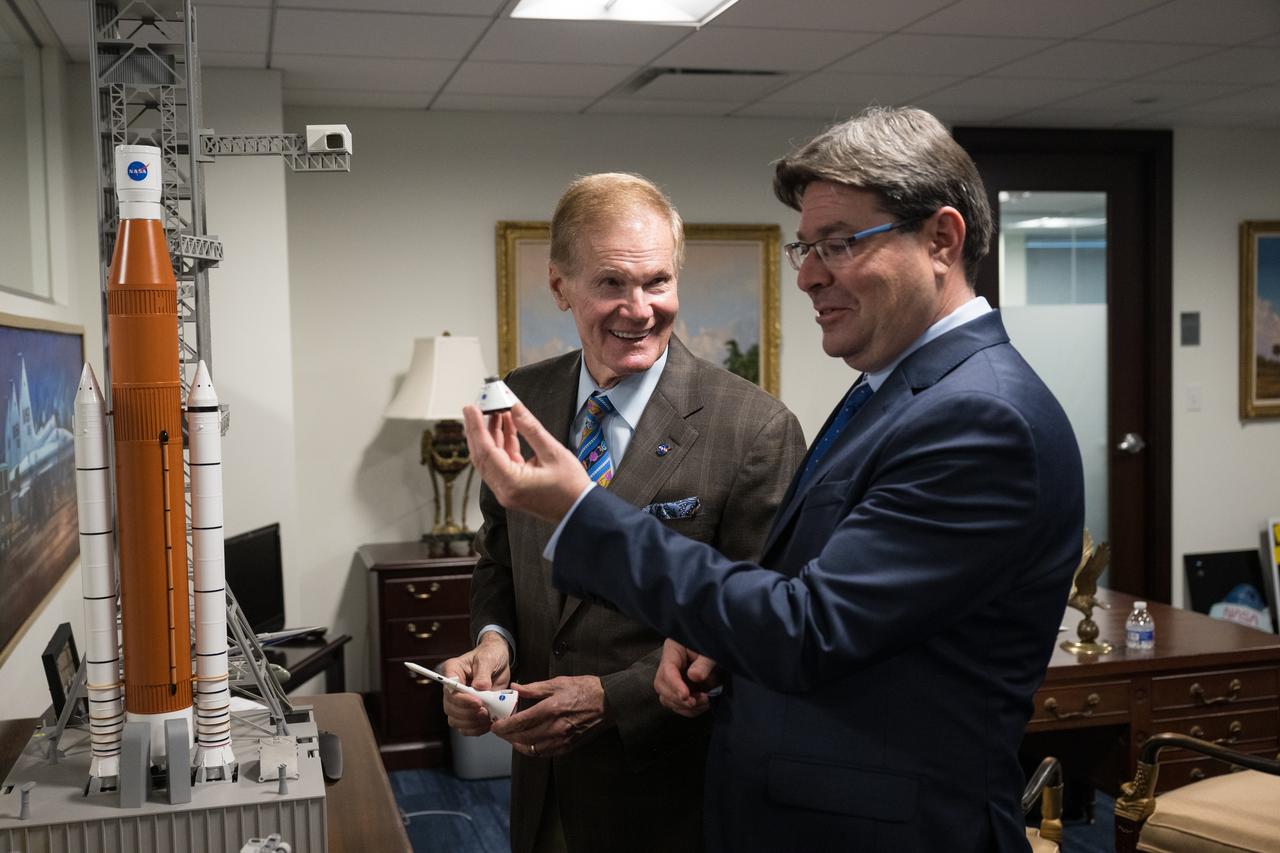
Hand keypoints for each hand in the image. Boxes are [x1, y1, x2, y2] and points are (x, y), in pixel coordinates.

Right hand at [439, 633, 510, 736]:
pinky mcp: (468, 710)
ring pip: (455, 720)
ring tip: (487, 716)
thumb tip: (480, 687)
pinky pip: (465, 726)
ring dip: (472, 723)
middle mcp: (452, 688)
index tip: (478, 702)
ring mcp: (459, 701)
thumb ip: (484, 673)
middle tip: (485, 711)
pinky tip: (487, 723)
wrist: (498, 661)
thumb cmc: (490, 655)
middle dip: (468, 713)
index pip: (450, 690)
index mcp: (452, 671)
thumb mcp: (488, 658)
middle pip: (450, 708)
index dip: (462, 700)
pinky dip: (476, 728)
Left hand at [463, 404, 589, 523]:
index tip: (471, 409)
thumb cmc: (572, 489)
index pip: (485, 451)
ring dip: (492, 435)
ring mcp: (507, 490)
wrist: (581, 511)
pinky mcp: (513, 488)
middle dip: (478, 430)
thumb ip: (531, 429)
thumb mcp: (553, 453)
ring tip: (497, 413)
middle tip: (476, 408)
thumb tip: (516, 409)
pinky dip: (502, 445)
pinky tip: (507, 427)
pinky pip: (501, 463)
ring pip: (490, 458)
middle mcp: (504, 490)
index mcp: (511, 483)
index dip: (477, 427)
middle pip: (482, 455)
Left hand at [489, 675, 610, 758]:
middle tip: (500, 731)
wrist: (608, 702)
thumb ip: (534, 688)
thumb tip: (515, 688)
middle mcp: (554, 727)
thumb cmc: (584, 689)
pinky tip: (528, 743)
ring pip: (532, 748)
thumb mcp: (557, 683)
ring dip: (518, 744)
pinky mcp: (568, 746)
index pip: (519, 722)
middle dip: (507, 736)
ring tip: (512, 737)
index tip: (495, 726)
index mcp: (550, 708)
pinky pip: (544, 753)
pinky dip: (533, 749)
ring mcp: (562, 739)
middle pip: (522, 738)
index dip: (503, 726)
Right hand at [654, 639, 720, 717]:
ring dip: (684, 706)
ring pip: (667, 699)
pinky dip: (689, 710)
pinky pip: (677, 706)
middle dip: (677, 698)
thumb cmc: (714, 647)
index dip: (674, 684)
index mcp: (673, 650)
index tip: (685, 695)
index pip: (667, 670)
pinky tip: (702, 705)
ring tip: (704, 702)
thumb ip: (703, 663)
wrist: (721, 651)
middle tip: (695, 701)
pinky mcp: (680, 691)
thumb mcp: (711, 652)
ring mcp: (673, 680)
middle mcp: (669, 665)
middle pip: (661, 686)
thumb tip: (694, 676)